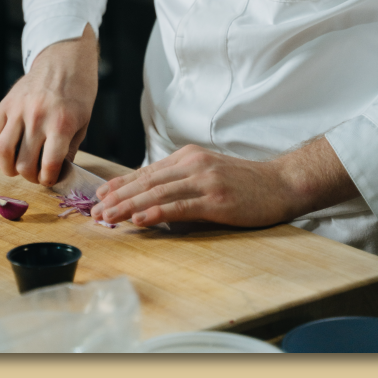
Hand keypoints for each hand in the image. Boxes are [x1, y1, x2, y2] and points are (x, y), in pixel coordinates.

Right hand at [0, 26, 97, 187]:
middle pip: (24, 162)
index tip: (49, 179)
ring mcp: (18, 110)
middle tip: (34, 175)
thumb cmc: (77, 94)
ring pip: (2, 150)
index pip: (49, 163)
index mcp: (61, 123)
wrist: (64, 62)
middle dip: (29, 177)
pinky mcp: (5, 104)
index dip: (48, 179)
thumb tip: (56, 173)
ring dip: (7, 167)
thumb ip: (68, 150)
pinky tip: (2, 154)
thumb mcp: (82, 124)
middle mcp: (37, 117)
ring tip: (15, 169)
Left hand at [93, 136, 358, 228]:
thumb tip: (149, 197)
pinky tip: (139, 220)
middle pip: (145, 182)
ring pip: (157, 194)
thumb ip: (180, 181)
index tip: (99, 196)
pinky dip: (156, 213)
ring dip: (128, 207)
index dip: (120, 185)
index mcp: (186, 158)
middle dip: (117, 198)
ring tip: (108, 218)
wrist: (283, 183)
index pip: (145, 172)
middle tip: (94, 212)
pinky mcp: (217, 200)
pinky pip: (180, 207)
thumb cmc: (245, 183)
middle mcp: (191, 165)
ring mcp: (204, 181)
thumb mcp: (207, 173)